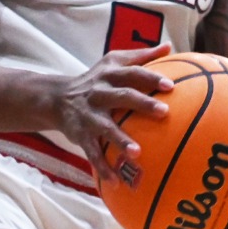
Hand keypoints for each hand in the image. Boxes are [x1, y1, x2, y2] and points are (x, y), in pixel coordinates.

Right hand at [45, 44, 172, 182]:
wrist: (56, 98)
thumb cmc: (96, 79)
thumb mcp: (113, 62)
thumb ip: (141, 56)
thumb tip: (169, 46)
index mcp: (110, 74)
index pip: (133, 73)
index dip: (150, 78)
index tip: (170, 85)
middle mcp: (99, 92)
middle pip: (122, 96)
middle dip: (142, 104)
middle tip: (165, 113)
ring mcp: (89, 115)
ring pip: (105, 128)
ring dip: (121, 140)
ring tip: (138, 153)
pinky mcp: (80, 134)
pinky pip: (92, 152)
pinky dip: (103, 167)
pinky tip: (116, 182)